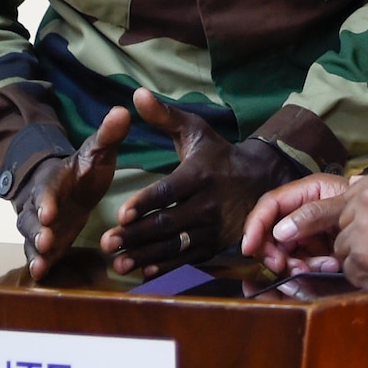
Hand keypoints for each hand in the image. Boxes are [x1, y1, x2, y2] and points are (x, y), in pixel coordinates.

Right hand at [15, 106, 128, 282]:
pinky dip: (38, 264)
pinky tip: (42, 275)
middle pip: (31, 217)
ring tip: (40, 266)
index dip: (46, 201)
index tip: (49, 212)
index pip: (46, 189)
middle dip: (37, 230)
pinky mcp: (46, 243)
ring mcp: (40, 225)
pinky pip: (38, 254)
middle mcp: (40, 203)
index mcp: (53, 179)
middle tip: (45, 241)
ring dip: (35, 251)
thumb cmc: (83, 169)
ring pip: (30, 238)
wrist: (66, 185)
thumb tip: (122, 111)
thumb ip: (108, 136)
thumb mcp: (97, 152)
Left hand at [101, 90, 300, 277]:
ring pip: (175, 245)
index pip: (169, 191)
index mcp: (199, 175)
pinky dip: (166, 268)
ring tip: (117, 263)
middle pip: (167, 223)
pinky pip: (188, 259)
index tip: (122, 213)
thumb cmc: (217, 154)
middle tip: (107, 243)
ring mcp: (212, 228)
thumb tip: (136, 94)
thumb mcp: (195, 130)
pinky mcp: (215, 245)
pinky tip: (143, 273)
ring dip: (145, 257)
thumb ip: (164, 116)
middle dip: (135, 235)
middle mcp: (207, 204)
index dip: (146, 203)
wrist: (260, 180)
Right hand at [242, 172, 349, 274]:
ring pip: (287, 251)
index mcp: (307, 193)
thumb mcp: (341, 205)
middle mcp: (304, 212)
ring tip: (322, 264)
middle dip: (276, 252)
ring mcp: (311, 233)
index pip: (270, 205)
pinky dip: (311, 267)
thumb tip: (278, 232)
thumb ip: (311, 214)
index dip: (255, 224)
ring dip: (297, 262)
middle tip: (284, 267)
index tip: (249, 248)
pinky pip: (303, 262)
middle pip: (273, 232)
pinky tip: (330, 266)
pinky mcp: (319, 251)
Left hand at [246, 169, 367, 302]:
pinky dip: (367, 277)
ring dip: (359, 260)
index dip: (318, 217)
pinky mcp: (364, 260)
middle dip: (343, 239)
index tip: (287, 228)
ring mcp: (362, 231)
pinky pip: (352, 272)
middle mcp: (365, 201)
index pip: (338, 197)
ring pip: (341, 250)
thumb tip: (360, 191)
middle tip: (340, 248)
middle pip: (335, 224)